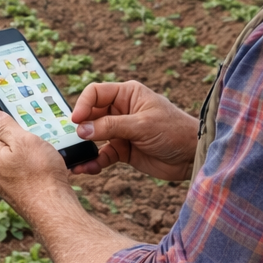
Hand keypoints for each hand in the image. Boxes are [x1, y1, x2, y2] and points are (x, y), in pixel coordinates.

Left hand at [0, 110, 78, 225]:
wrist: (54, 211)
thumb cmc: (41, 174)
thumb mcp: (24, 140)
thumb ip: (5, 126)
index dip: (7, 121)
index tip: (23, 118)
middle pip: (5, 145)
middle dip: (22, 137)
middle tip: (39, 134)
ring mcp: (8, 185)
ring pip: (18, 159)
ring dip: (33, 152)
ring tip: (48, 151)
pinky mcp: (21, 194)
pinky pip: (28, 173)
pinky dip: (38, 167)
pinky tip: (51, 167)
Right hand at [69, 80, 198, 179]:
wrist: (191, 156)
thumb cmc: (173, 131)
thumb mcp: (141, 125)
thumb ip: (111, 126)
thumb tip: (82, 129)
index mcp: (127, 94)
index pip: (95, 93)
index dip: (83, 105)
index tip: (76, 121)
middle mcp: (121, 110)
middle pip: (91, 115)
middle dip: (80, 129)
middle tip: (71, 142)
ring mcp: (121, 131)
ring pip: (94, 137)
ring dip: (84, 148)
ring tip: (74, 160)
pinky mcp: (123, 150)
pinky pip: (102, 154)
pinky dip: (93, 162)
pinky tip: (86, 169)